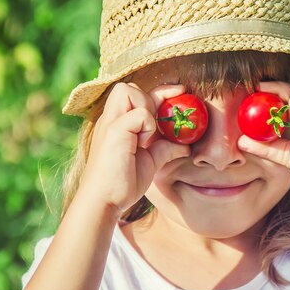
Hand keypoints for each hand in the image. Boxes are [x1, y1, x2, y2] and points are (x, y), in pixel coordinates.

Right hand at [77, 82, 189, 216]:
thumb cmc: (122, 184)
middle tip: (154, 127)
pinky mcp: (114, 131)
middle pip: (128, 87)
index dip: (160, 92)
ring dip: (145, 108)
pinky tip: (142, 144)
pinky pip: (139, 114)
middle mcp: (111, 119)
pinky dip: (147, 125)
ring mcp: (110, 123)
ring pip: (128, 90)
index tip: (180, 93)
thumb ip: (164, 148)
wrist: (104, 202)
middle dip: (149, 99)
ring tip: (145, 136)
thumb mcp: (150, 162)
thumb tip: (185, 145)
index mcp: (117, 123)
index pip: (137, 94)